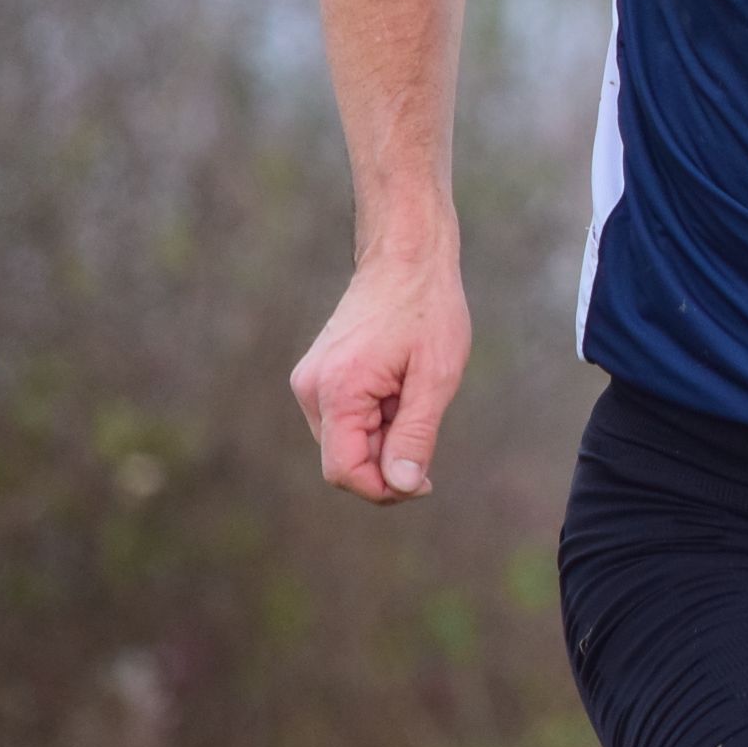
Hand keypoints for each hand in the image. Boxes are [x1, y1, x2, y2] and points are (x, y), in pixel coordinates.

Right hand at [290, 257, 471, 503]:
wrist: (406, 256)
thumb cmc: (427, 309)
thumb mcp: (436, 377)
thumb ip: (416, 435)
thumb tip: (403, 486)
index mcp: (337, 391)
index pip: (344, 472)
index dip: (385, 489)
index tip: (425, 482)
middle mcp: (311, 389)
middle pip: (345, 460)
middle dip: (388, 458)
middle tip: (425, 418)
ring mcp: (311, 382)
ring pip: (347, 442)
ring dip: (384, 435)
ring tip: (412, 391)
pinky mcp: (320, 376)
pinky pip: (346, 419)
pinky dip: (376, 418)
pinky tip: (399, 384)